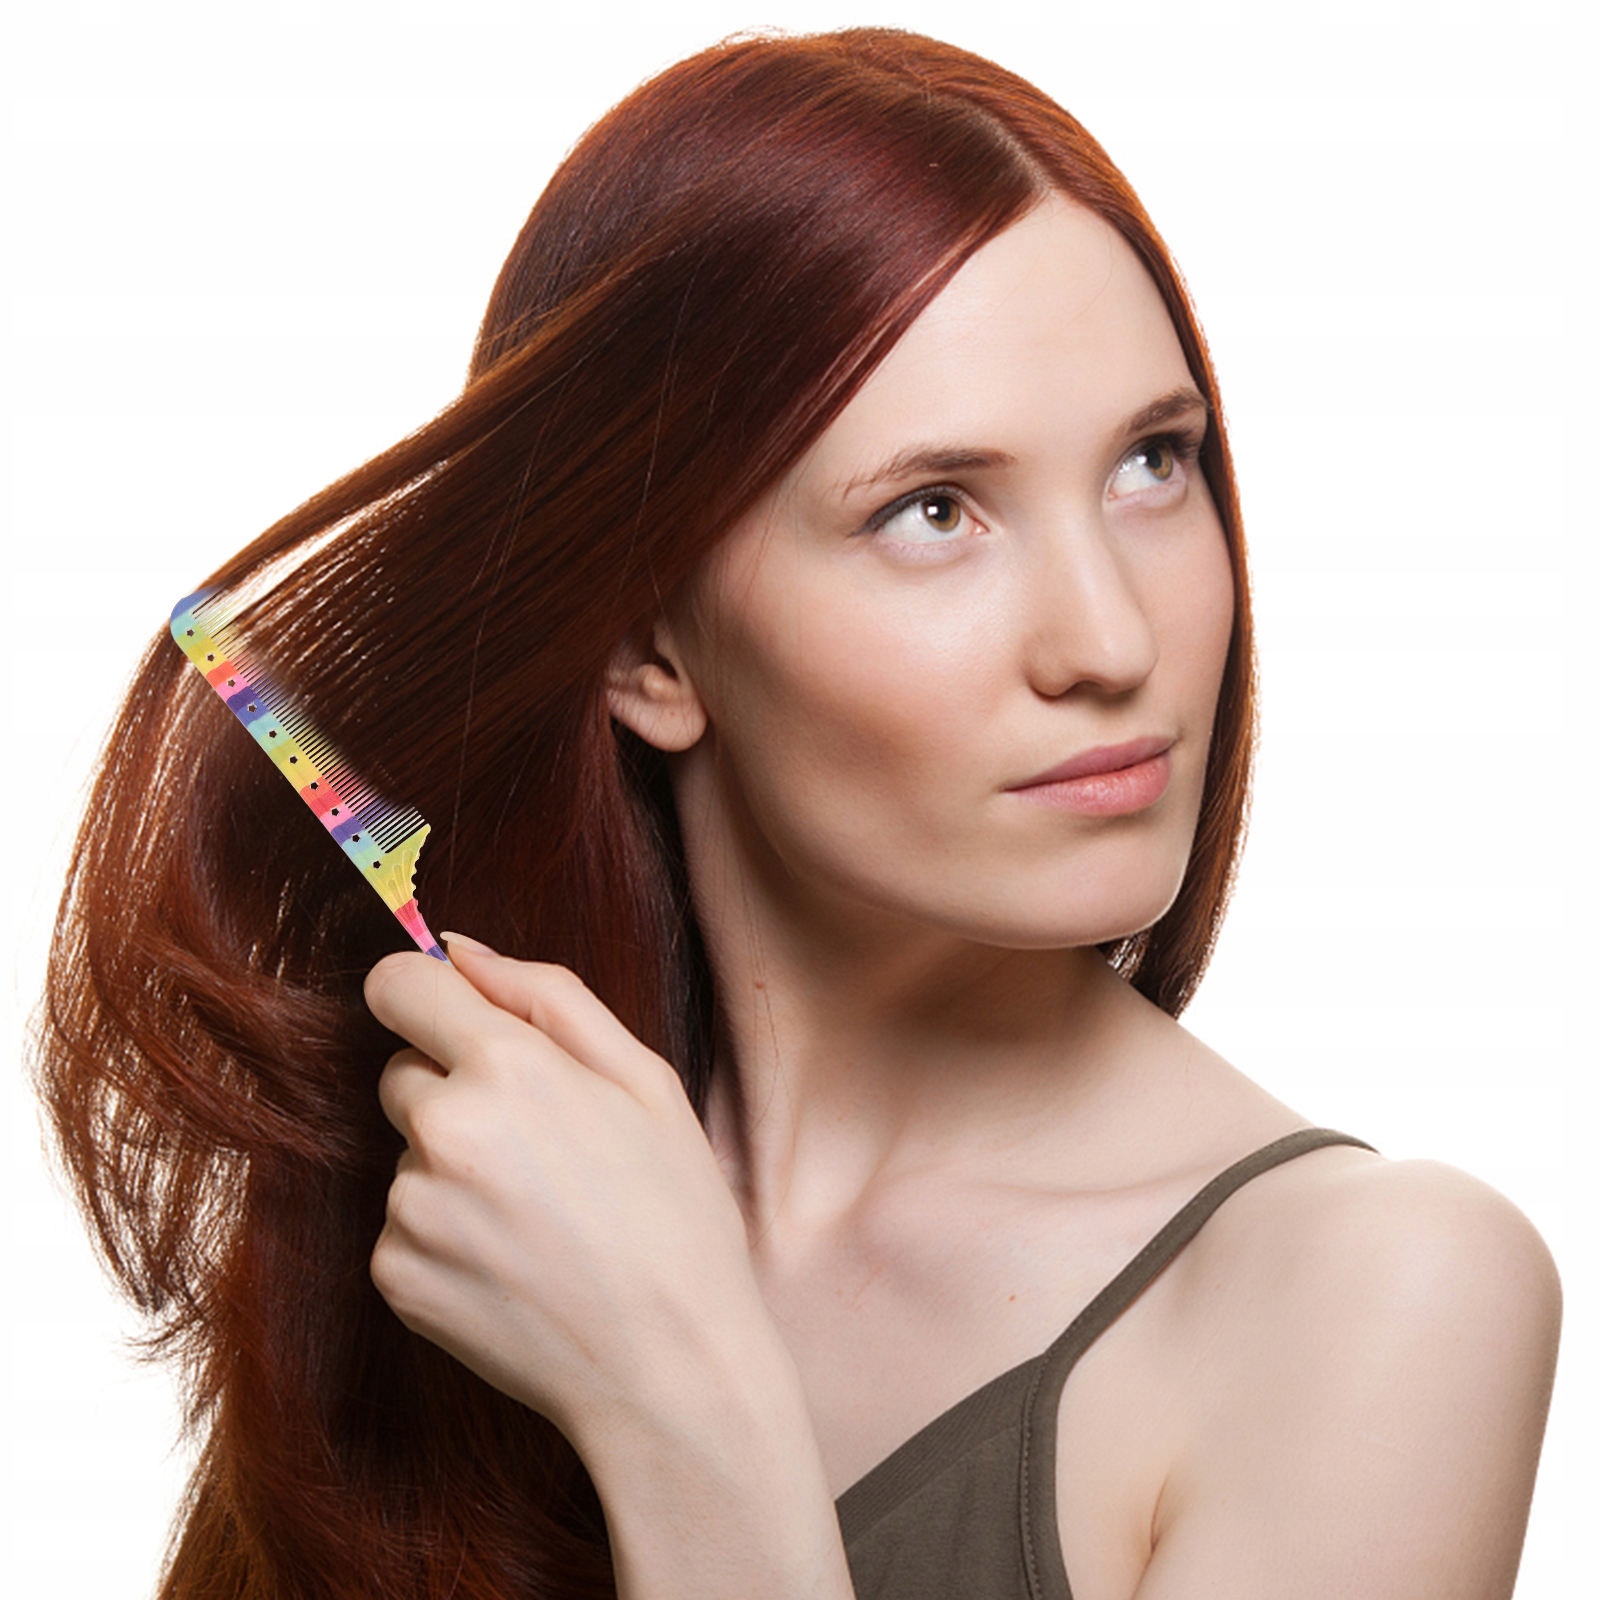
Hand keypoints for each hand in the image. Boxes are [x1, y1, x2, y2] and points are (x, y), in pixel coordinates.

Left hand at [363, 934, 762, 1449]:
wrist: (669, 1366)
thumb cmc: (674, 1215)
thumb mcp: (646, 1081)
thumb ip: (547, 997)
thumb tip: (459, 947)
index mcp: (507, 1066)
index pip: (398, 984)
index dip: (424, 994)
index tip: (451, 1020)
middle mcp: (442, 1129)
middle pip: (401, 1073)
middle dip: (454, 1091)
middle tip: (539, 1148)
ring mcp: (411, 1208)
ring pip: (407, 1154)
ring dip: (453, 1170)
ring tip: (538, 1219)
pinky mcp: (394, 1275)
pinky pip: (402, 1225)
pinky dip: (444, 1236)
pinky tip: (513, 1263)